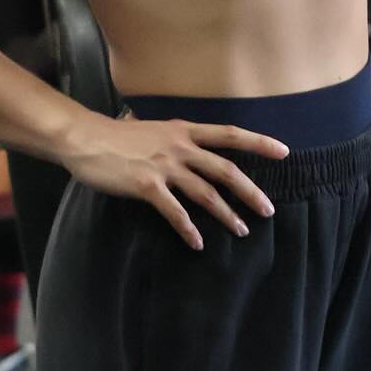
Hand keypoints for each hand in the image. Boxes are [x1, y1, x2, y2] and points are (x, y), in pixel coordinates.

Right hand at [63, 113, 287, 249]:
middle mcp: (181, 146)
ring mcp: (165, 166)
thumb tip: (185, 137)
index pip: (230, 134)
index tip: (284, 151)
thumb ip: (173, 136)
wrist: (86, 139)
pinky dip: (188, 229)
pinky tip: (197, 243)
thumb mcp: (154, 127)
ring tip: (242, 230)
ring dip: (226, 214)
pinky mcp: (147, 186)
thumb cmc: (117, 135)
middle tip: (268, 209)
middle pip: (226, 169)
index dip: (259, 142)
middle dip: (250, 191)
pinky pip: (174, 212)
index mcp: (185, 130)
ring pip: (206, 193)